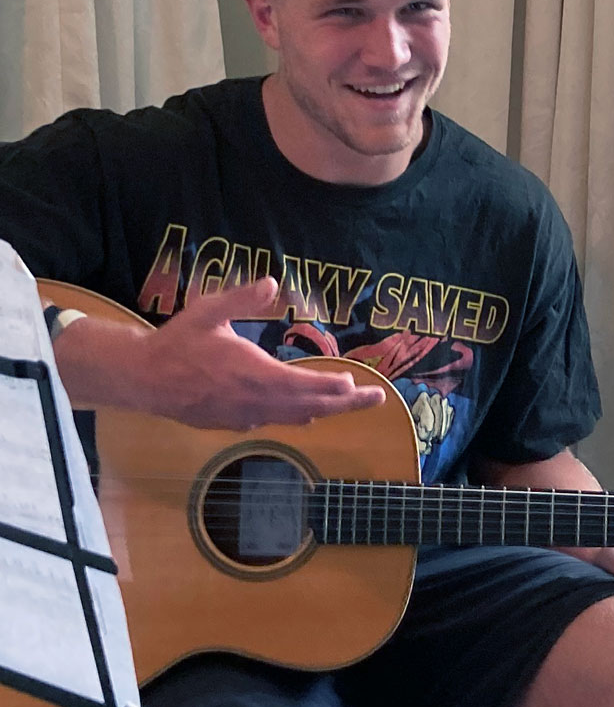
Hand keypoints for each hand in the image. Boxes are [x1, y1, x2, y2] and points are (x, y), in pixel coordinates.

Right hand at [135, 277, 384, 428]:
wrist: (144, 379)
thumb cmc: (177, 342)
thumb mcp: (209, 311)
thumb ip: (243, 297)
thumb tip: (272, 282)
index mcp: (257, 374)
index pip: (306, 386)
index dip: (334, 387)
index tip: (355, 382)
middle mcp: (258, 401)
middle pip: (312, 407)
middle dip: (347, 403)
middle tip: (377, 399)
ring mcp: (246, 416)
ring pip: (295, 418)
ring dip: (325, 410)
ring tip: (348, 403)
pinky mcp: (233, 424)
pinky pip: (273, 422)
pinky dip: (295, 415)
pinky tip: (305, 412)